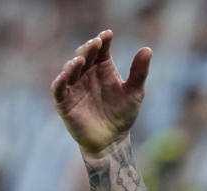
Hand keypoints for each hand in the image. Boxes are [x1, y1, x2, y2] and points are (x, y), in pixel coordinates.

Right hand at [51, 30, 151, 157]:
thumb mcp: (135, 92)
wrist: (112, 140)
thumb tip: (147, 49)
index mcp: (102, 67)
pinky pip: (58, 89)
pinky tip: (64, 76)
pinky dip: (60, 82)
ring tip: (81, 60)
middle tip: (95, 43)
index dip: (102, 40)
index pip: (100, 48)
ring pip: (70, 69)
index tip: (108, 35)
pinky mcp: (64, 102)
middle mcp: (86, 73)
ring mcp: (74, 87)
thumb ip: (139, 72)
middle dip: (88, 48)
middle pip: (84, 55)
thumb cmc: (123, 114)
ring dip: (74, 63)